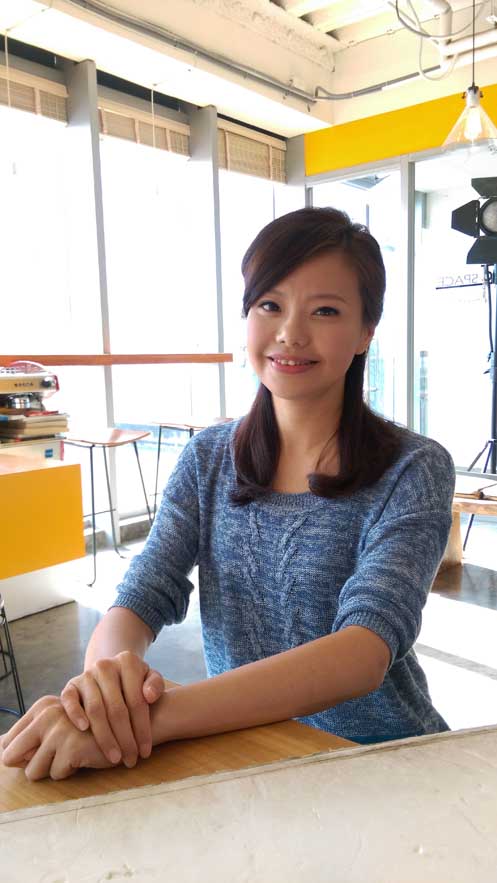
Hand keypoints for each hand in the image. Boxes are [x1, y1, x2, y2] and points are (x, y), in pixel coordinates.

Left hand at [0, 696, 109, 780]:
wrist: (129, 726)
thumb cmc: (92, 732)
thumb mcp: (60, 727)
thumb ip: (34, 735)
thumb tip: (2, 750)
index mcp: (41, 707)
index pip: (7, 743)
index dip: (20, 755)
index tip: (38, 755)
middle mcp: (45, 714)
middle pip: (9, 757)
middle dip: (28, 765)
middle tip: (52, 759)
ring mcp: (56, 728)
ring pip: (33, 771)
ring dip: (54, 769)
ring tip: (74, 754)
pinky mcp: (69, 745)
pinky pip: (56, 774)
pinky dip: (71, 771)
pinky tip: (85, 756)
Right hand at [60, 652, 163, 767]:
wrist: (111, 673)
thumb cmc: (136, 682)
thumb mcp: (150, 678)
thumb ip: (155, 684)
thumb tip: (149, 696)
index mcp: (128, 662)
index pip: (136, 700)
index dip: (142, 728)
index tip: (146, 751)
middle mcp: (105, 666)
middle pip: (116, 708)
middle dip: (125, 739)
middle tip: (130, 760)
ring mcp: (86, 675)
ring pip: (95, 709)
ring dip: (105, 736)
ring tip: (114, 757)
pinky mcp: (71, 685)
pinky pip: (69, 700)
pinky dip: (75, 714)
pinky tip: (84, 729)